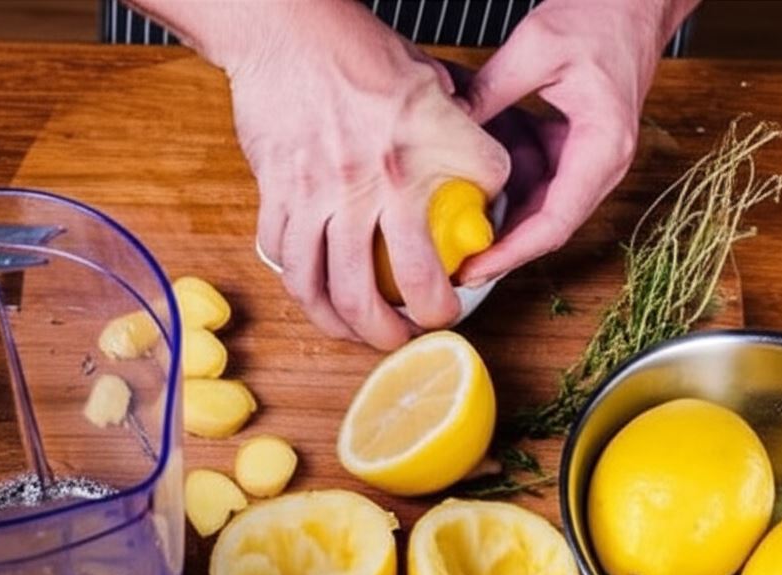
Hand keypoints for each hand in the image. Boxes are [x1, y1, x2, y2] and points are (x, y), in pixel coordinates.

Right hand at [134, 0, 509, 348]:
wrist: (284, 30)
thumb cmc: (356, 50)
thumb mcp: (427, 77)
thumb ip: (456, 124)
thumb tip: (473, 162)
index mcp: (426, 141)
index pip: (488, 184)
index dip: (499, 211)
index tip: (487, 243)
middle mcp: (377, 179)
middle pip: (408, 279)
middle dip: (424, 318)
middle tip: (427, 328)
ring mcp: (324, 193)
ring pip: (337, 288)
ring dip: (357, 327)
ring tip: (371, 336)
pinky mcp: (282, 196)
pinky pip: (290, 262)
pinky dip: (307, 292)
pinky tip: (322, 299)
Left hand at [458, 0, 697, 286]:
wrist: (638, 0)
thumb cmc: (603, 15)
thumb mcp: (537, 45)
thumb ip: (491, 90)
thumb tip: (449, 128)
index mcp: (603, 147)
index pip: (555, 222)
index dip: (512, 252)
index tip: (477, 268)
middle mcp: (604, 164)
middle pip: (550, 227)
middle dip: (503, 250)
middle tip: (455, 265)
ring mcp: (594, 160)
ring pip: (545, 210)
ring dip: (505, 225)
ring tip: (458, 238)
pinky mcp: (581, 151)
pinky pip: (544, 185)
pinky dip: (511, 194)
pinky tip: (475, 197)